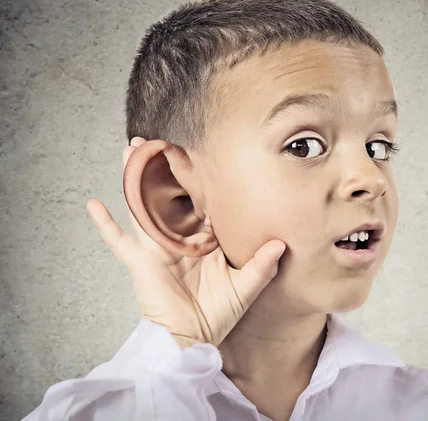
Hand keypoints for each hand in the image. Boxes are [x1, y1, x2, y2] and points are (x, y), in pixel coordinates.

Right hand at [86, 137, 285, 347]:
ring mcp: (158, 247)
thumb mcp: (246, 287)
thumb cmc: (219, 314)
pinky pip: (119, 241)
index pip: (202, 201)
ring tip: (129, 152)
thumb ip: (262, 265)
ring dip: (135, 181)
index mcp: (205, 238)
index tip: (198, 152)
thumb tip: (281, 244)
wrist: (193, 338)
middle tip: (156, 140)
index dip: (199, 178)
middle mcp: (180, 237)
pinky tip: (93, 204)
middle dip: (162, 169)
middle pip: (169, 195)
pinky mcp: (141, 262)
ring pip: (144, 207)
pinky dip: (106, 225)